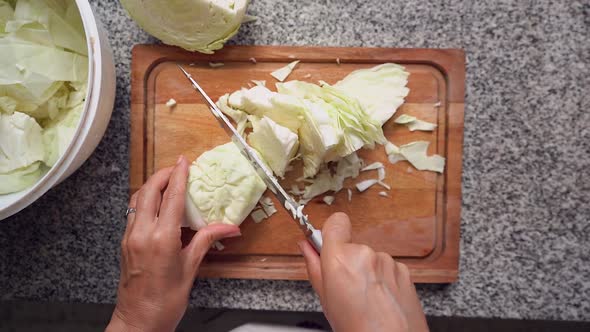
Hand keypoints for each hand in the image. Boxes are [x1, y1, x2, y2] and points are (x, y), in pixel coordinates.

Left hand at [106, 156, 240, 331]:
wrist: (138, 322)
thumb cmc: (165, 301)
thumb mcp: (190, 269)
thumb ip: (206, 241)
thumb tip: (230, 228)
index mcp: (161, 238)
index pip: (171, 197)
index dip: (178, 175)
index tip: (184, 161)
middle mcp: (142, 233)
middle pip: (148, 191)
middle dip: (162, 175)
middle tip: (177, 168)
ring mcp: (130, 237)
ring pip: (137, 200)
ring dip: (152, 186)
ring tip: (167, 182)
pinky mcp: (125, 244)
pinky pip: (133, 213)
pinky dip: (145, 201)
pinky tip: (157, 205)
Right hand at [298, 212, 428, 331]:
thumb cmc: (359, 330)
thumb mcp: (326, 301)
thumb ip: (315, 267)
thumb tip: (306, 248)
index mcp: (340, 259)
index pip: (336, 221)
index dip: (330, 232)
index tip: (326, 244)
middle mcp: (365, 254)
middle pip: (351, 245)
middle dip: (347, 262)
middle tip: (345, 287)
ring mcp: (387, 261)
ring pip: (369, 258)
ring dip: (366, 273)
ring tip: (364, 299)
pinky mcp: (403, 270)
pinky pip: (386, 268)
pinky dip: (382, 280)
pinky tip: (379, 300)